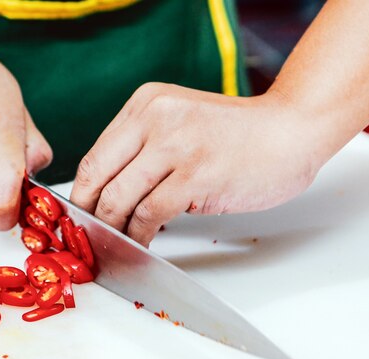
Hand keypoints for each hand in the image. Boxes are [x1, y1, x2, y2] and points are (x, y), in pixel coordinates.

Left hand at [71, 83, 331, 245]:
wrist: (290, 130)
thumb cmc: (236, 134)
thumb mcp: (179, 122)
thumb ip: (143, 148)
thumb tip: (107, 194)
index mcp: (145, 104)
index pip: (94, 157)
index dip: (81, 194)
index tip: (78, 217)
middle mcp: (154, 119)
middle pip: (98, 178)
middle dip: (88, 216)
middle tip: (88, 238)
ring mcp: (175, 146)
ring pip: (119, 199)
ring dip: (112, 230)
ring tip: (115, 244)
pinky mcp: (195, 175)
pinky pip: (150, 214)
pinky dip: (139, 236)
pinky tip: (141, 244)